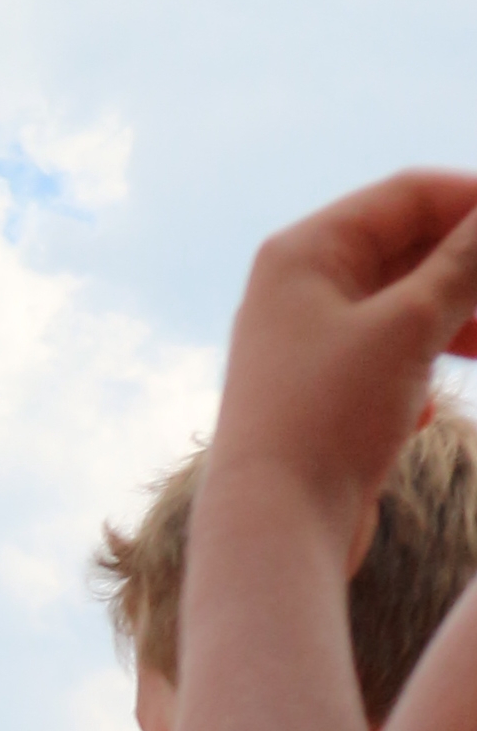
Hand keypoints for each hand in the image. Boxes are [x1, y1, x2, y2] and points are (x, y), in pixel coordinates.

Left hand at [213, 170, 476, 533]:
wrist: (274, 535)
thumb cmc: (327, 420)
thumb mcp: (411, 325)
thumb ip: (469, 262)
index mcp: (304, 252)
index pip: (409, 195)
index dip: (475, 204)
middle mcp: (297, 290)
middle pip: (411, 249)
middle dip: (472, 272)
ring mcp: (308, 346)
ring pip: (406, 308)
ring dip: (460, 321)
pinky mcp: (323, 400)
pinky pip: (391, 360)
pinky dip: (423, 371)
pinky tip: (425, 411)